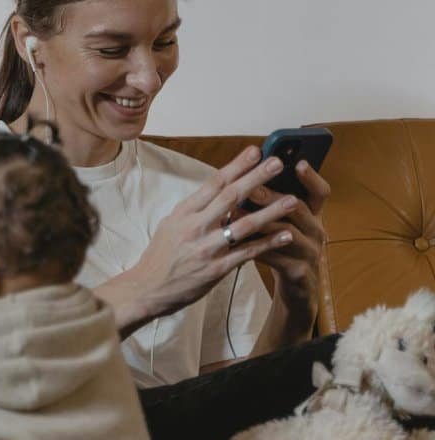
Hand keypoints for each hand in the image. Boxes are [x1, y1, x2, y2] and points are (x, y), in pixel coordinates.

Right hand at [132, 145, 302, 318]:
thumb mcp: (170, 225)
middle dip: (256, 178)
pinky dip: (268, 243)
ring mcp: (206, 247)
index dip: (236, 166)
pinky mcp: (216, 269)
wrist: (147, 289)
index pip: (213, 183)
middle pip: (230, 197)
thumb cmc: (160, 256)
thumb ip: (194, 210)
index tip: (255, 151)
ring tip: (292, 200)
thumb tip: (215, 193)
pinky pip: (247, 253)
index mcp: (184, 212)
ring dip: (270, 211)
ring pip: (244, 225)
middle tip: (277, 163)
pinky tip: (286, 235)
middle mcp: (195, 226)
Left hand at [240, 160, 328, 332]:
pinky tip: (238, 242)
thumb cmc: (284, 248)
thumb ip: (272, 202)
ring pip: (287, 233)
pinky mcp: (300, 272)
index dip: (311, 177)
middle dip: (273, 196)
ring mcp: (311, 252)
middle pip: (299, 208)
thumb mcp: (283, 223)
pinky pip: (278, 258)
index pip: (320, 192)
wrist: (296, 289)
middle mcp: (317, 231)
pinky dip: (257, 248)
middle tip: (252, 187)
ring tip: (237, 214)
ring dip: (262, 222)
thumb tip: (248, 174)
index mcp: (313, 215)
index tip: (299, 162)